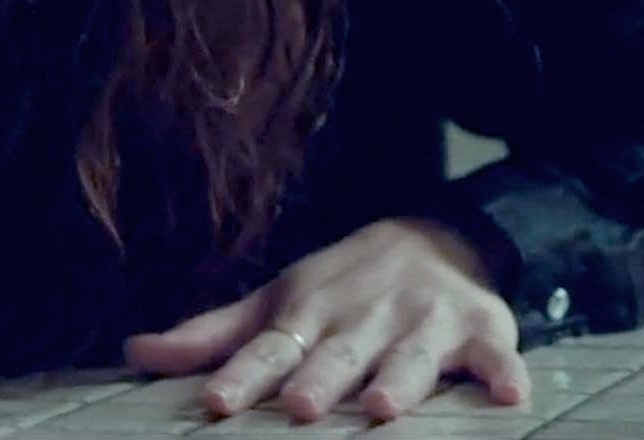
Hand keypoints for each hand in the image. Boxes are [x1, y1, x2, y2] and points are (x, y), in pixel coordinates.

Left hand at [123, 218, 528, 421]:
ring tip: (383, 408)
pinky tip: (509, 394)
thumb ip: (211, 335)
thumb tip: (134, 351)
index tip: (215, 404)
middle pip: (337, 356)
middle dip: (319, 379)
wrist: (433, 234)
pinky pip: (495, 355)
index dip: (241, 376)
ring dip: (398, 380)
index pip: (267, 349)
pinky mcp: (481, 331)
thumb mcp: (274, 303)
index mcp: (308, 314)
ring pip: (409, 358)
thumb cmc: (339, 288)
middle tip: (300, 406)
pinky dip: (503, 372)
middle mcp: (362, 320)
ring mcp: (422, 324)